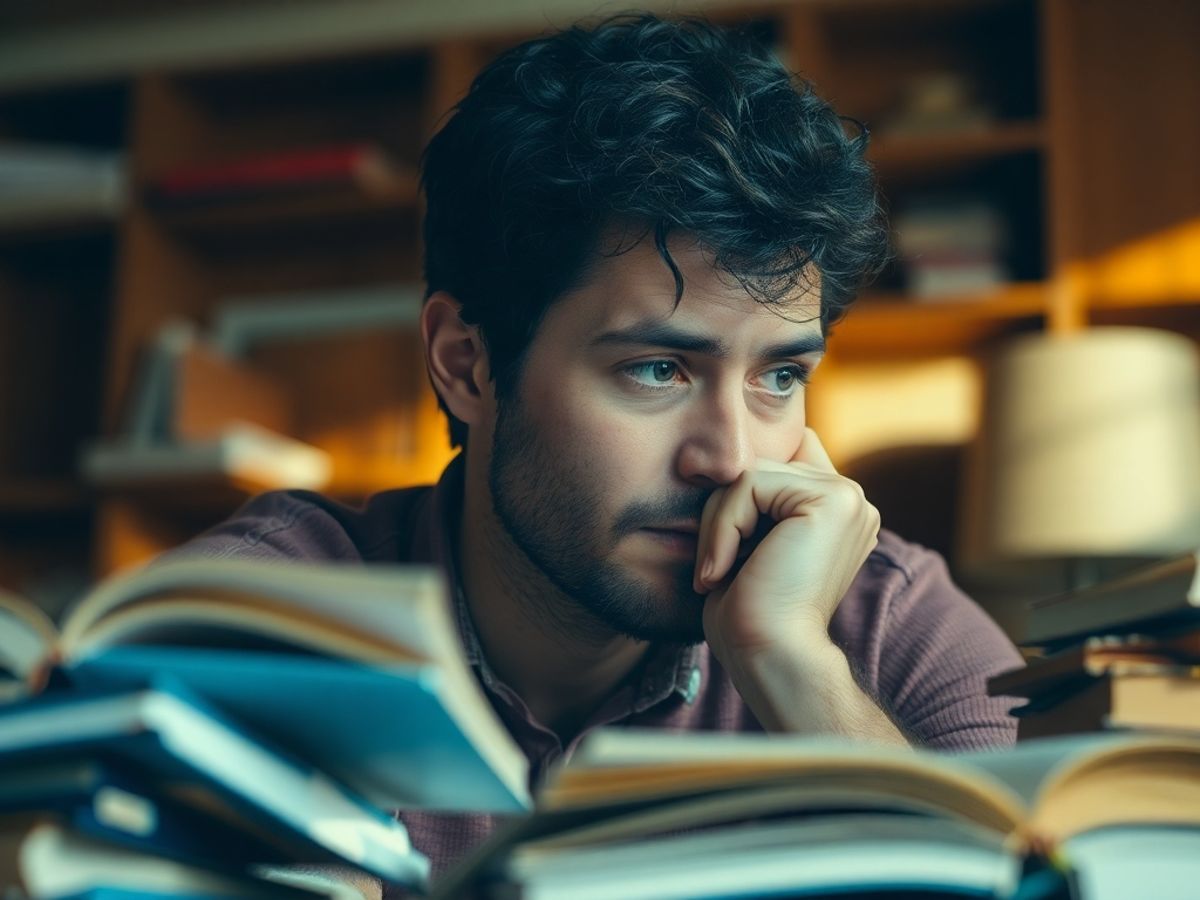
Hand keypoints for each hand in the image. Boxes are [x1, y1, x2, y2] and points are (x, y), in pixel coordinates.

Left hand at [694, 427, 879, 660]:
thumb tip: (722, 462)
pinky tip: (723, 569)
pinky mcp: (833, 500)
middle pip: (758, 466)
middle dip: (722, 514)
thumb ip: (753, 502)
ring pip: (750, 474)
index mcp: (836, 512)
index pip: (778, 461)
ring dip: (718, 524)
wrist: (772, 658)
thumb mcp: (749, 545)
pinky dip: (723, 527)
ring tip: (717, 572)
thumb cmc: (751, 617)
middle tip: (712, 571)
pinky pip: (748, 483)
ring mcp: (848, 497)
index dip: (741, 494)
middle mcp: (851, 500)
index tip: (723, 548)